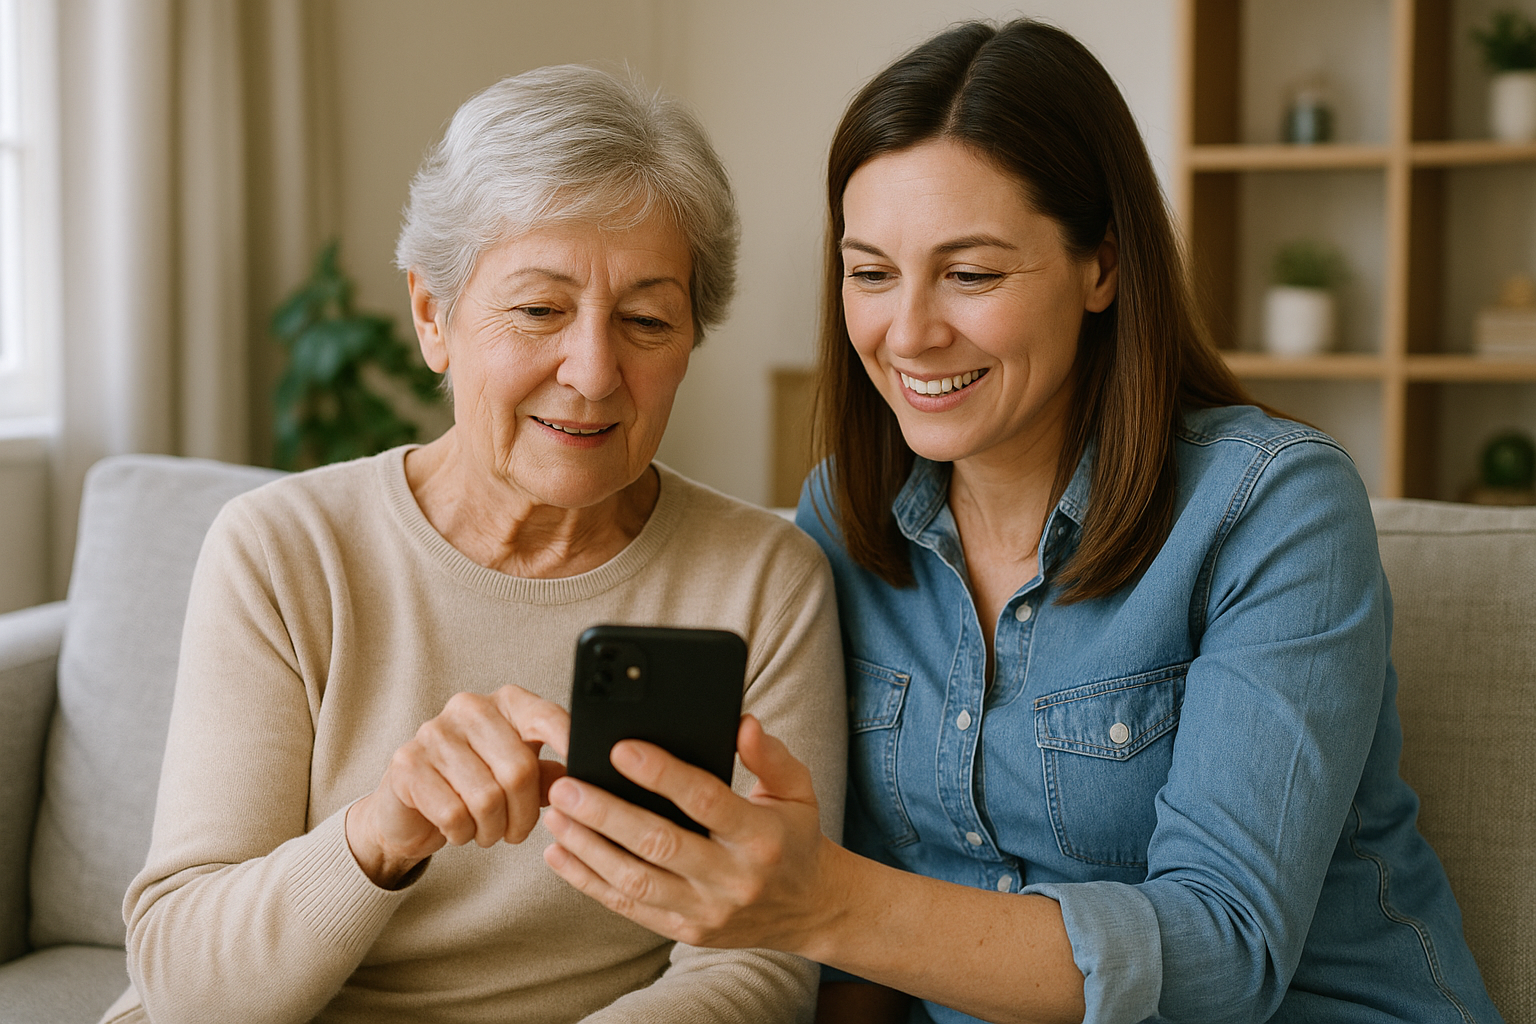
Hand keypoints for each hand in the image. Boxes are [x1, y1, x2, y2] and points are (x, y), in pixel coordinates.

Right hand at [346, 685, 569, 887]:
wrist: (410, 812)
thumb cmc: (473, 789)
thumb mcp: (517, 778)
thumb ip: (549, 774)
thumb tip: (589, 778)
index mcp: (506, 703)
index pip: (546, 717)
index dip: (570, 742)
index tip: (587, 770)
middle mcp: (470, 708)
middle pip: (518, 770)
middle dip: (524, 815)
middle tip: (517, 832)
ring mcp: (434, 732)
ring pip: (486, 797)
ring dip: (492, 830)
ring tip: (487, 831)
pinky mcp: (407, 764)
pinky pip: (453, 814)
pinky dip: (462, 834)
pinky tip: (458, 829)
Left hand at [542, 714, 838, 952]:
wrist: (811, 909)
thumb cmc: (795, 836)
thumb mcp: (797, 789)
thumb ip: (770, 754)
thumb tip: (742, 722)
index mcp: (761, 836)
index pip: (706, 801)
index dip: (662, 774)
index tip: (621, 748)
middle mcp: (733, 878)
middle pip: (659, 844)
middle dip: (606, 813)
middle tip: (566, 785)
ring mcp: (707, 911)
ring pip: (636, 880)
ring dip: (589, 848)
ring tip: (556, 816)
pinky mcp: (685, 931)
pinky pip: (629, 907)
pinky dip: (589, 881)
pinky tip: (561, 854)